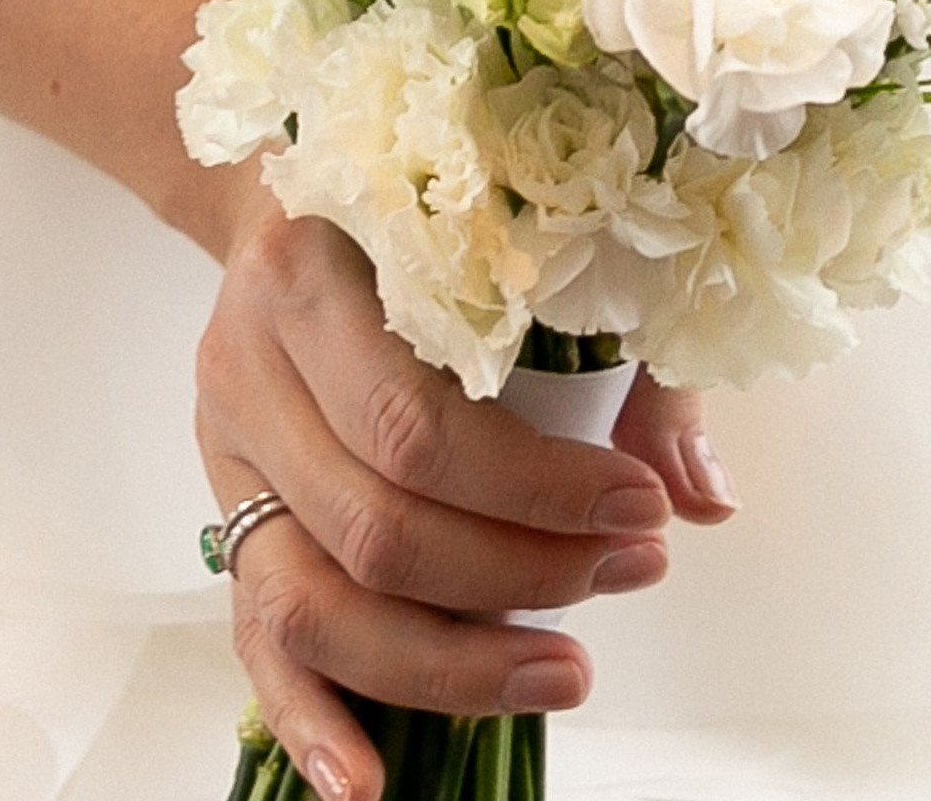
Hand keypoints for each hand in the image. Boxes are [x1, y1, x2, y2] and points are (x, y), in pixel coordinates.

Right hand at [196, 193, 732, 800]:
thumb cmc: (423, 215)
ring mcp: (228, 451)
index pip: (415, 422)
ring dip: (445, 662)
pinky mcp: (227, 514)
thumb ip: (622, 365)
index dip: (536, 489)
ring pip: (313, 600)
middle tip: (626, 575)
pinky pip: (255, 637)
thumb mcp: (519, 245)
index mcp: (308, 272)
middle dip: (515, 574)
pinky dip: (312, 718)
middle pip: (373, 523)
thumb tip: (703, 495)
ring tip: (561, 673)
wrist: (290, 188)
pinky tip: (369, 780)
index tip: (642, 507)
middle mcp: (247, 366)